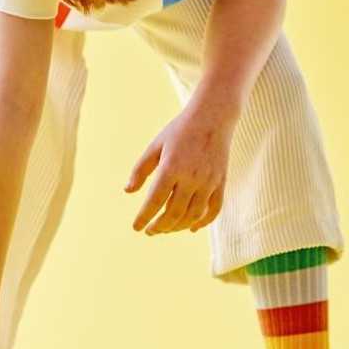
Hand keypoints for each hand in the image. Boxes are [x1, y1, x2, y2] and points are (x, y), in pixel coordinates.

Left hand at [125, 86, 239, 233]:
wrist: (213, 117)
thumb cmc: (179, 131)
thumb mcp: (155, 146)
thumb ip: (140, 169)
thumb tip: (128, 191)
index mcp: (171, 167)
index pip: (155, 200)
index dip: (145, 217)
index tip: (136, 227)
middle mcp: (191, 177)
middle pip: (174, 213)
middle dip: (160, 226)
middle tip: (150, 231)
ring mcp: (209, 181)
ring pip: (193, 215)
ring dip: (177, 227)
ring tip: (165, 229)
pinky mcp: (221, 182)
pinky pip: (214, 210)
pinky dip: (203, 222)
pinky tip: (190, 228)